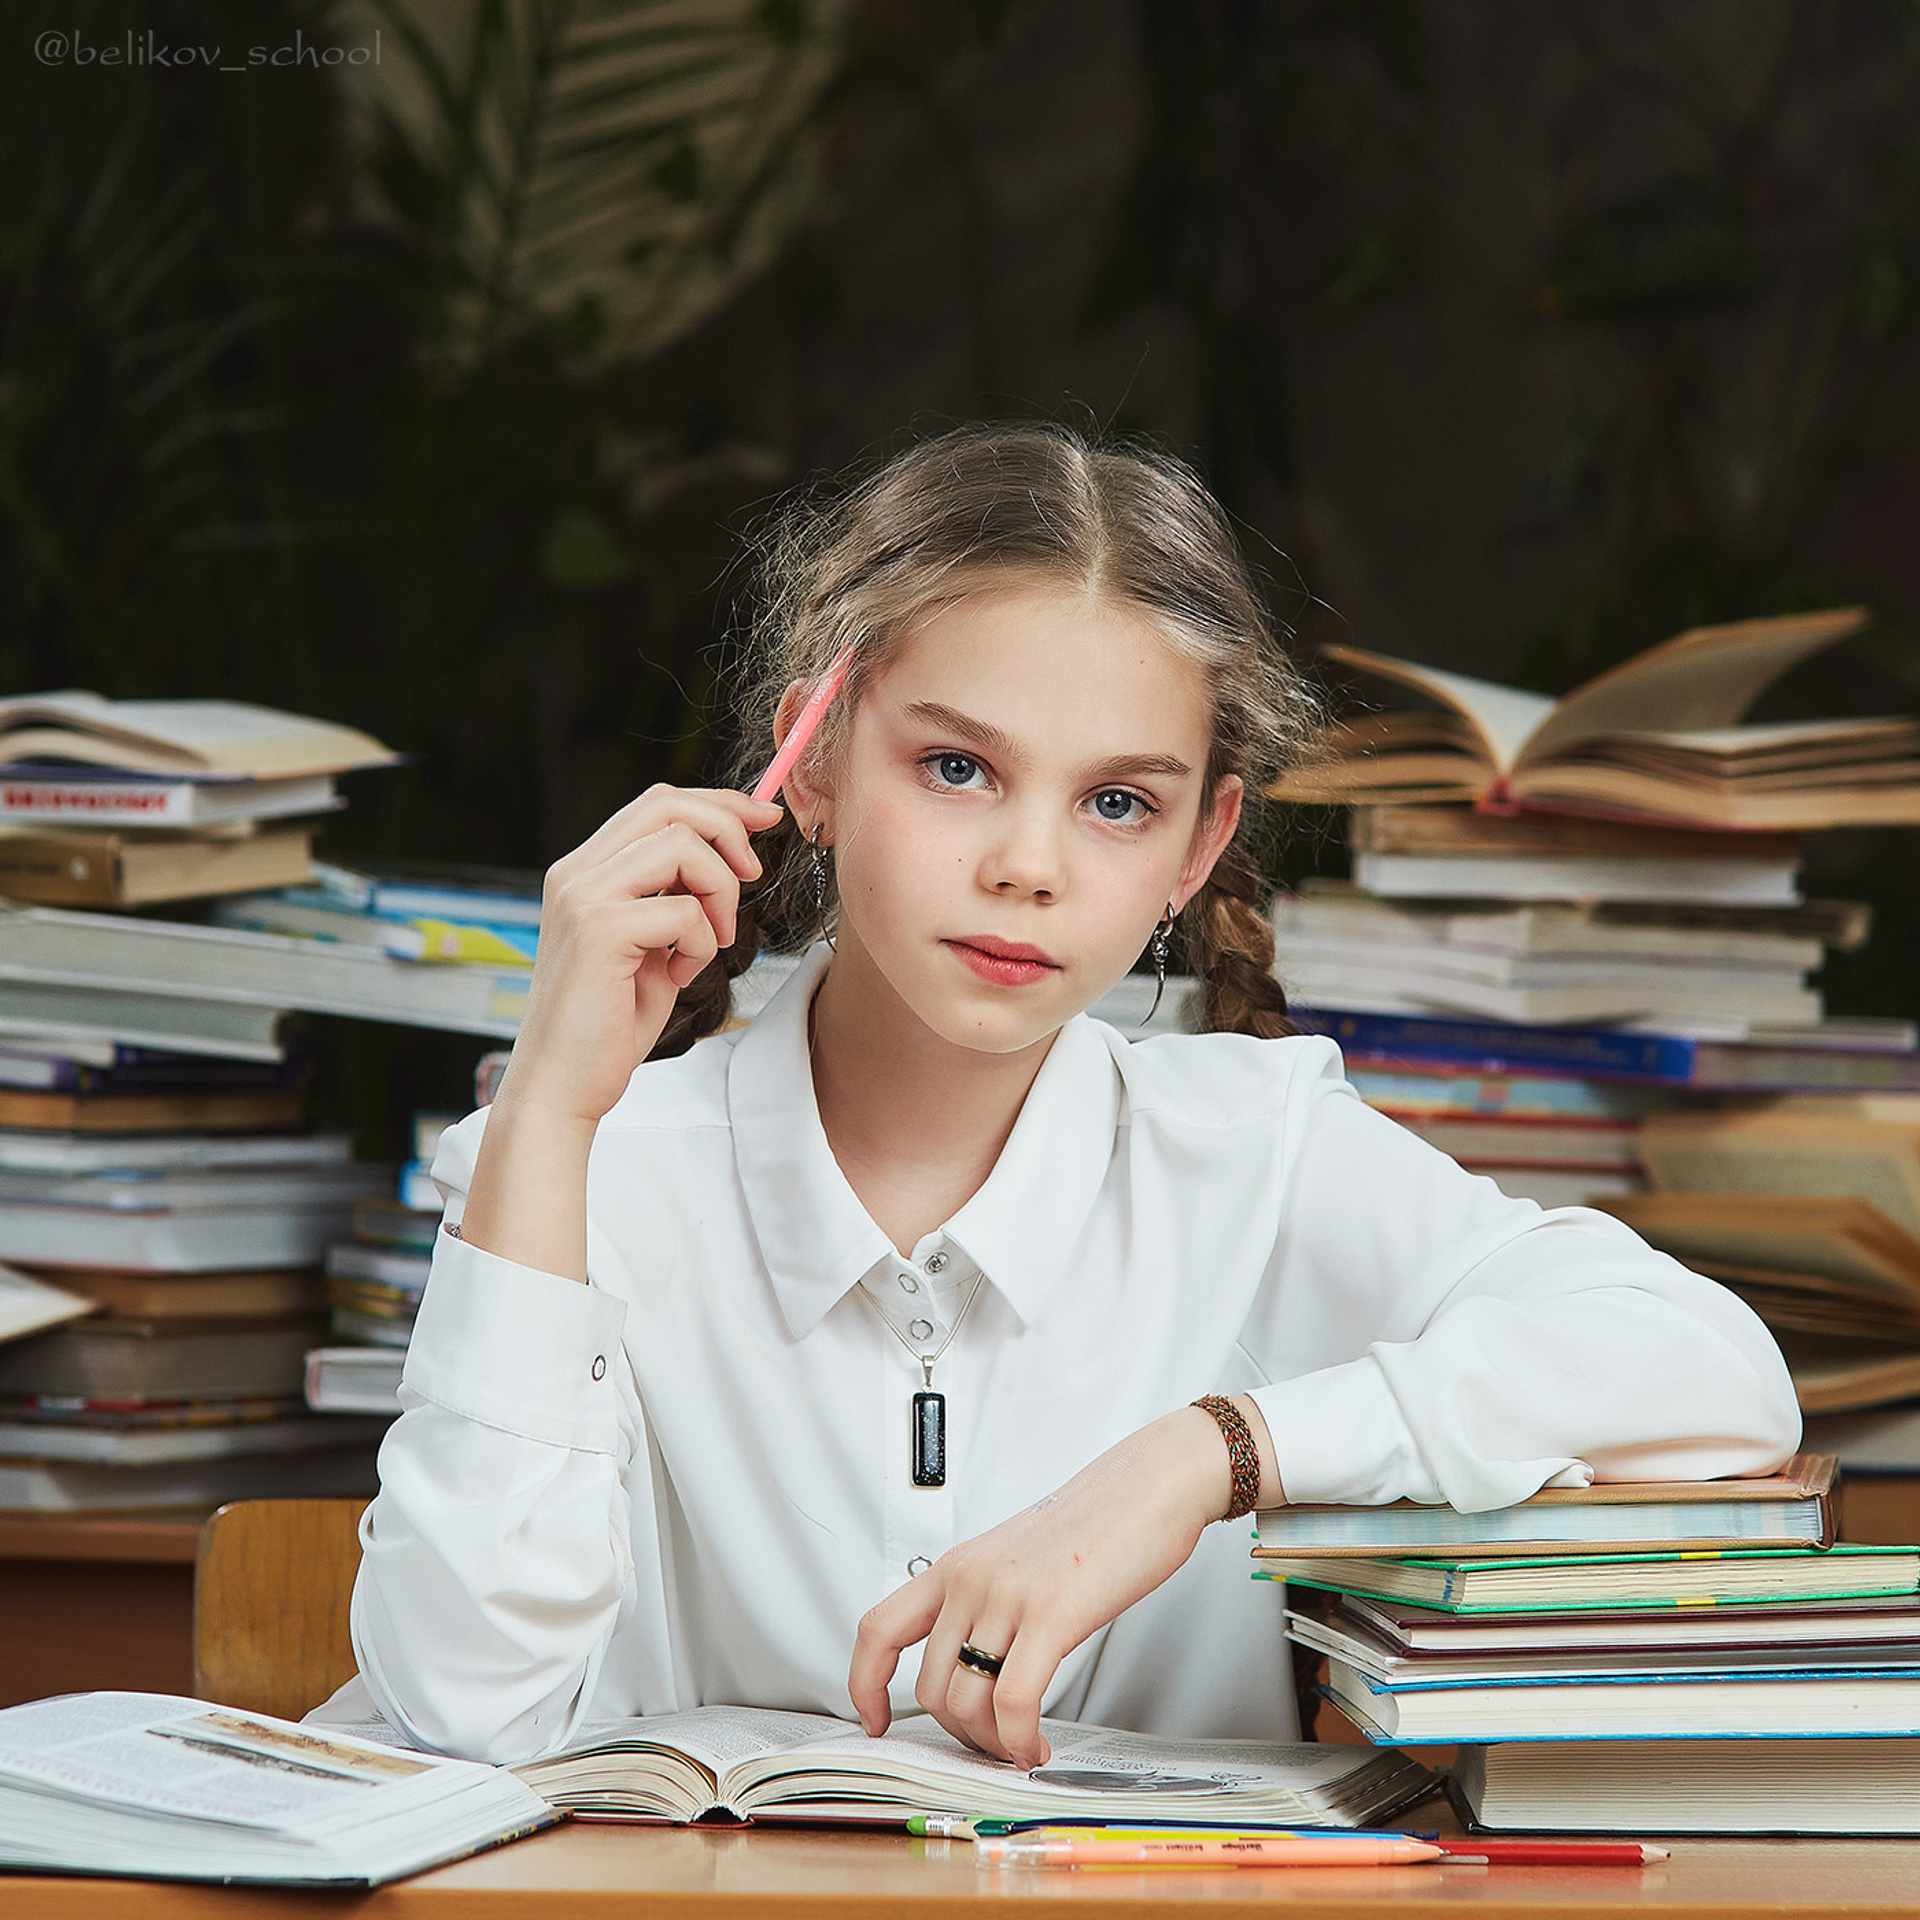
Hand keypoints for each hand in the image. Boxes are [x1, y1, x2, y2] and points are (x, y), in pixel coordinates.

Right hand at [499, 785, 783, 1126]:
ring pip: (683, 846)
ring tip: (711, 942)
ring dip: (719, 893)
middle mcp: (576, 873)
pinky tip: (681, 976)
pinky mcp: (598, 931)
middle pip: (669, 805)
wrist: (562, 1084)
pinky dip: (701, 943)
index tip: (762, 821)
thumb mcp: (650, 943)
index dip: (718, 804)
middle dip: (729, 829)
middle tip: (753, 875)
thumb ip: (673, 895)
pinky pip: (684, 910)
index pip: (657, 803)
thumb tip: (730, 852)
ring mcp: (582, 897)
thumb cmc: (608, 1022)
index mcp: (584, 870)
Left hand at [846, 1407, 1232, 1769]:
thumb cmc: (1095, 1527)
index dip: (865, 1685)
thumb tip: (977, 1669)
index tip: (876, 1721)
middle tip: (996, 1744)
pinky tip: (1036, 1745)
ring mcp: (1007, 1595)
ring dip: (992, 1744)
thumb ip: (987, 1604)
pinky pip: (1013, 1701)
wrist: (1148, 1485)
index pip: (879, 1629)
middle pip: (930, 1687)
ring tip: (1022, 1745)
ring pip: (965, 1703)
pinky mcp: (1051, 1614)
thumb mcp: (1017, 1561)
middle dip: (960, 1735)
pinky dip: (1019, 1739)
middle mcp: (970, 1579)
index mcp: (957, 1565)